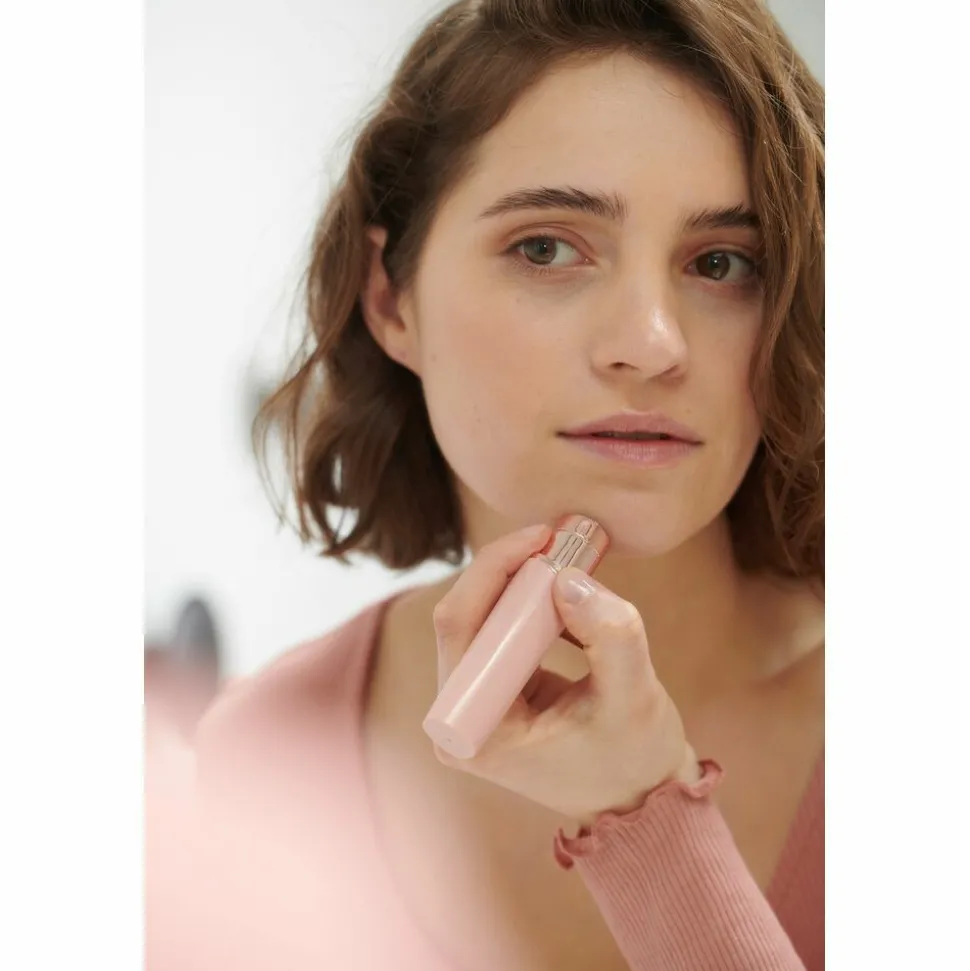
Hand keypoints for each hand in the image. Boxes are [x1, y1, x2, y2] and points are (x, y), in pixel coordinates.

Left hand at [430, 524, 700, 826]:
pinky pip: (505, 626)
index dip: (497, 573)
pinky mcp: (497, 687)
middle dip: (513, 569)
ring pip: (485, 614)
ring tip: (571, 554)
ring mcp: (475, 702)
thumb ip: (610, 636)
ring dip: (526, 580)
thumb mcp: (634, 699)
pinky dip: (536, 601)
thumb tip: (568, 578)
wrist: (642, 796)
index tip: (546, 540)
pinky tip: (570, 592)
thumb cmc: (635, 760)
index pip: (462, 629)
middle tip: (560, 535)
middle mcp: (460, 716)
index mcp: (475, 732)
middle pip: (467, 614)